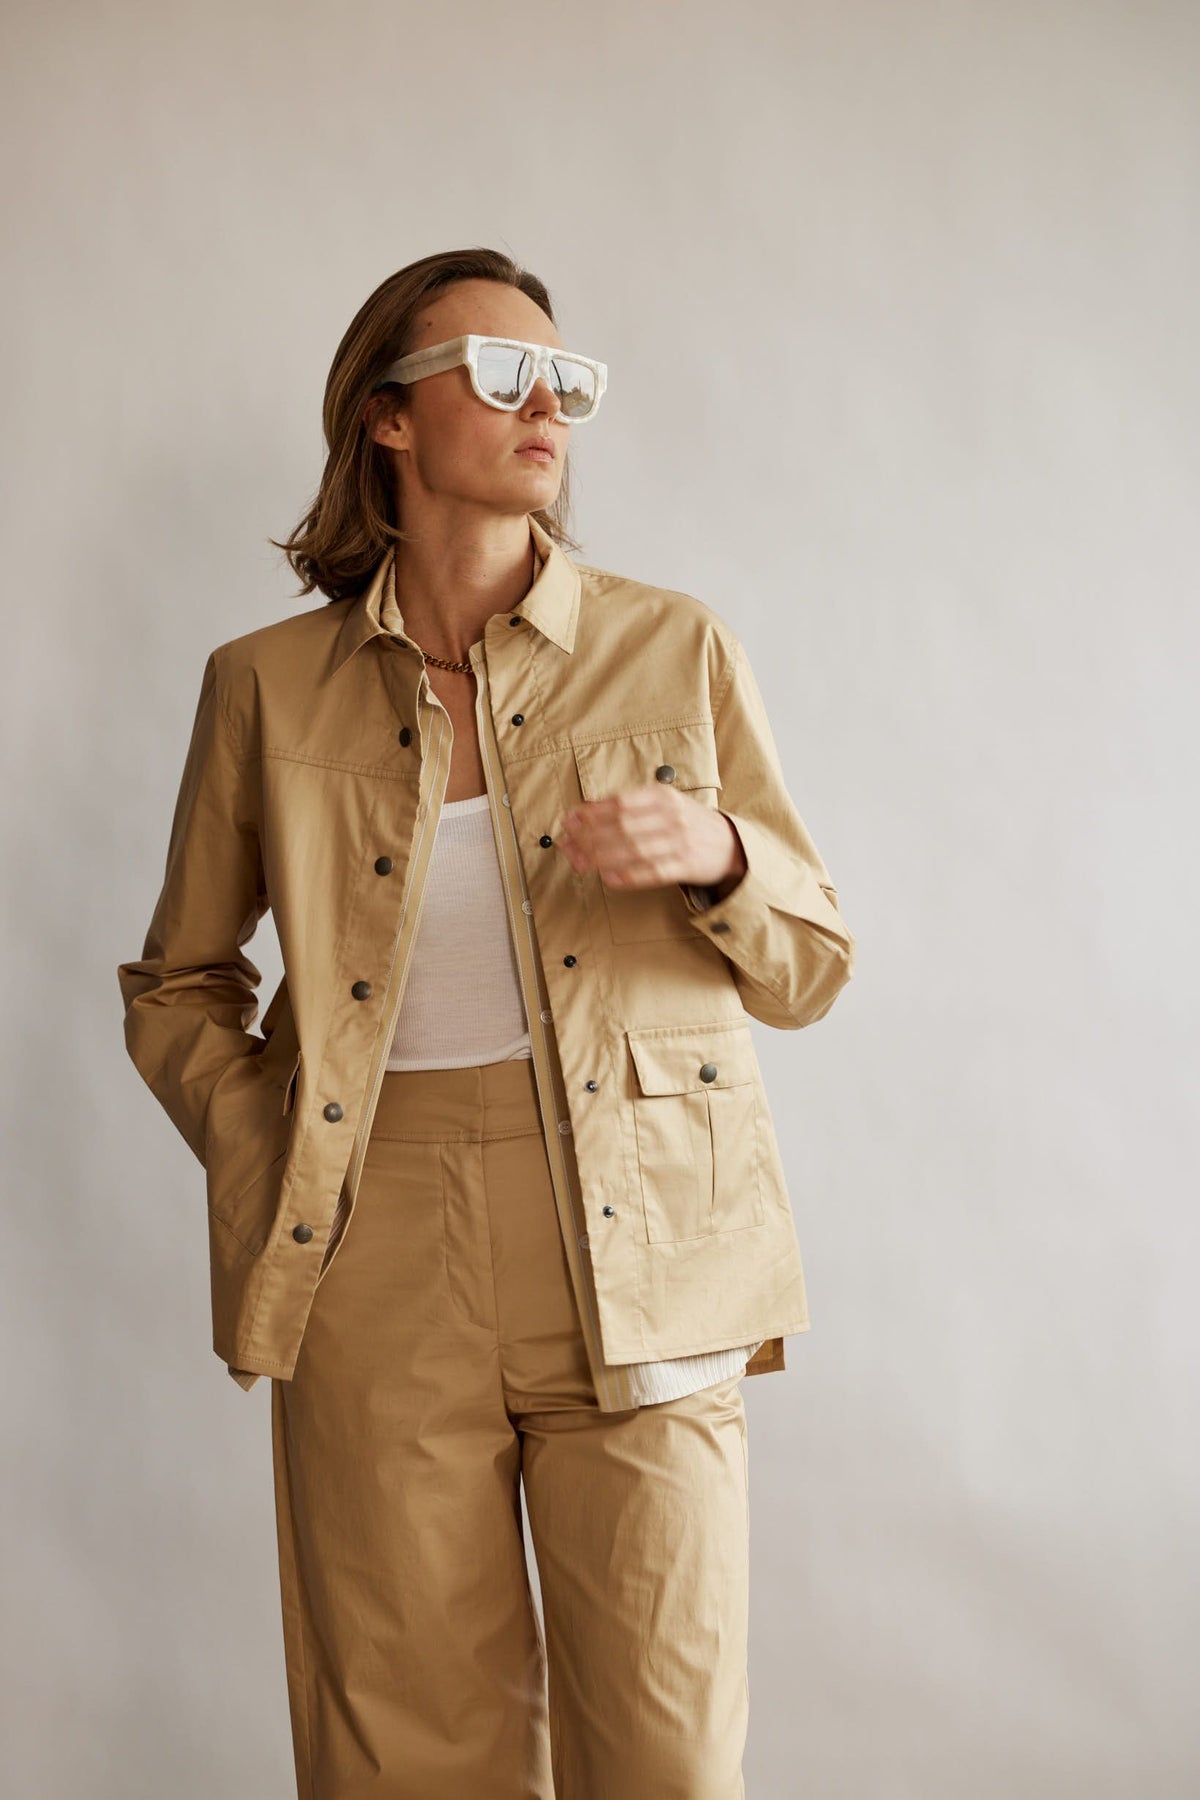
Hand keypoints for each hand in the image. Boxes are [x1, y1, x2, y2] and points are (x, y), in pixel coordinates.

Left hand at [555, 785, 746, 894]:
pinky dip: (629, 876)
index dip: (590, 813)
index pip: (620, 803)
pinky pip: (652, 872)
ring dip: (601, 858)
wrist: (729, 843)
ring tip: (579, 862)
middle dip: (589, 837)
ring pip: (633, 850)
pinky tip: (608, 878)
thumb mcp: (664, 803)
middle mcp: (672, 817)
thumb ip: (630, 805)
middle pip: (622, 827)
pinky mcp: (685, 867)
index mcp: (663, 796)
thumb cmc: (688, 822)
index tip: (569, 821)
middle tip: (567, 845)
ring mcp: (679, 843)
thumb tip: (586, 809)